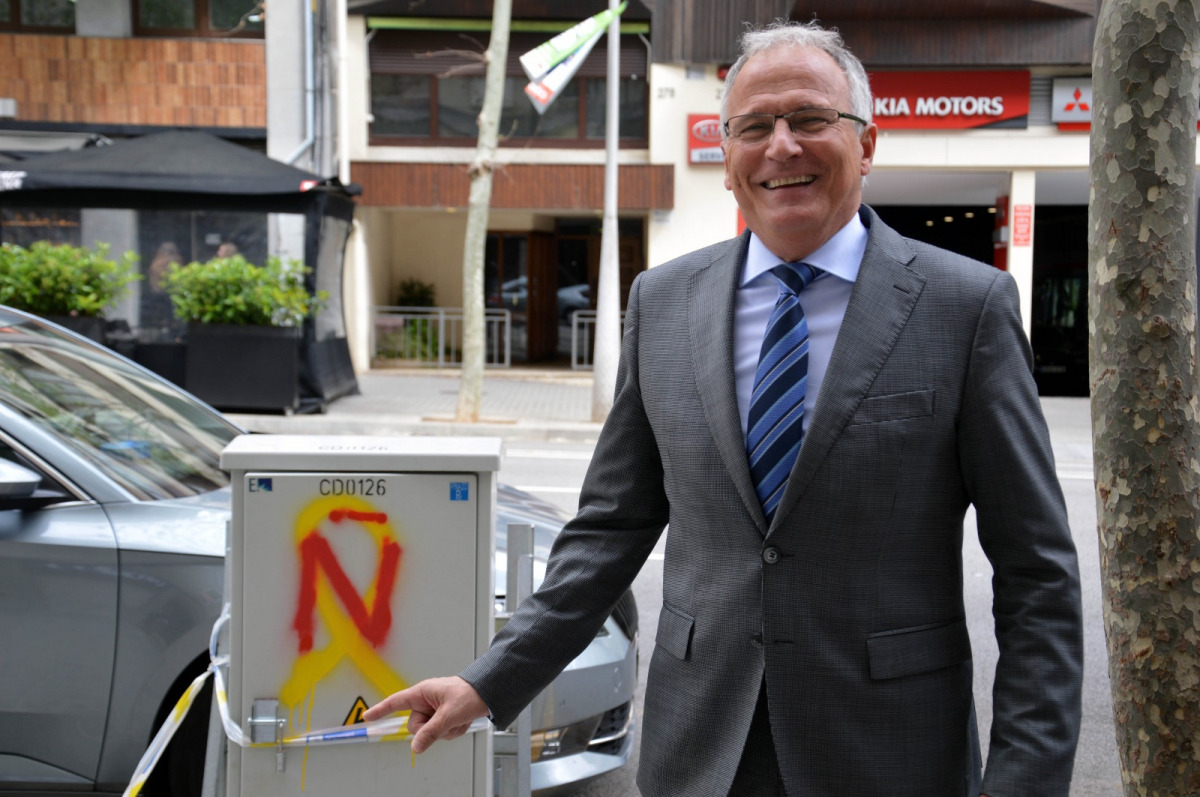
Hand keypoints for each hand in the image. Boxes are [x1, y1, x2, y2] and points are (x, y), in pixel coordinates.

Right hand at [363, 676, 488, 753]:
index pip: (396, 702)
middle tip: (447, 721)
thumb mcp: (449, 715)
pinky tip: (463, 721)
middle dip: (432, 729)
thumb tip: (415, 747)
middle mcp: (427, 701)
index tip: (366, 717)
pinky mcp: (444, 717)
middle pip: (415, 726)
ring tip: (459, 719)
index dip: (381, 710)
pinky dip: (453, 730)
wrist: (490, 693)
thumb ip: (430, 732)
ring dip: (446, 730)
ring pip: (430, 732)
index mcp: (423, 692)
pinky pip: (441, 733)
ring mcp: (435, 710)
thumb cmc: (470, 695)